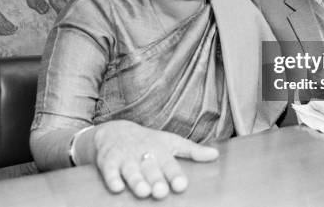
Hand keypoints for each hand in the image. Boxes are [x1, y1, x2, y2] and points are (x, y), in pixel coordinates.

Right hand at [92, 120, 217, 198]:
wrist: (114, 131)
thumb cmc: (148, 141)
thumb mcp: (170, 142)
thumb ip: (192, 151)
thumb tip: (216, 155)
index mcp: (160, 149)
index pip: (169, 163)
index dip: (175, 174)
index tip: (181, 185)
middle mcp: (143, 153)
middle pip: (150, 168)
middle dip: (155, 179)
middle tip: (161, 191)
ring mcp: (125, 157)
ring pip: (131, 170)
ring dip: (136, 180)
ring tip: (143, 192)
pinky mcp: (107, 161)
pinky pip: (108, 171)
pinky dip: (112, 179)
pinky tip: (116, 188)